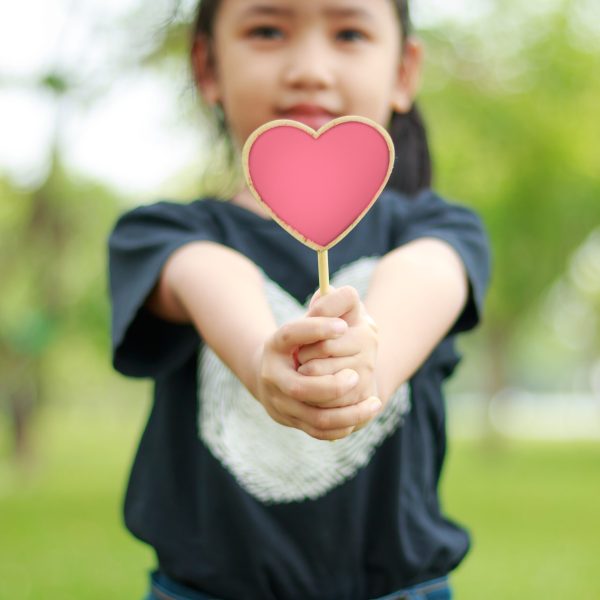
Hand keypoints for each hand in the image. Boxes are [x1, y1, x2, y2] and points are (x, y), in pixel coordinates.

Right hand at [253, 316, 382, 440]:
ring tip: (374, 402)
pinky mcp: (291, 421)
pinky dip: (344, 425)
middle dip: (331, 385)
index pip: (291, 334)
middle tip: (357, 375)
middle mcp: (273, 375)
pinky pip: (320, 431)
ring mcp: (280, 402)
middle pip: (300, 388)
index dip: (315, 329)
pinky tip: (365, 412)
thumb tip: (344, 294)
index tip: (342, 326)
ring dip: (347, 412)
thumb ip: (326, 308)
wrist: (269, 373)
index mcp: (276, 344)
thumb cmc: (300, 343)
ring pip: (314, 416)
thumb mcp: (308, 322)